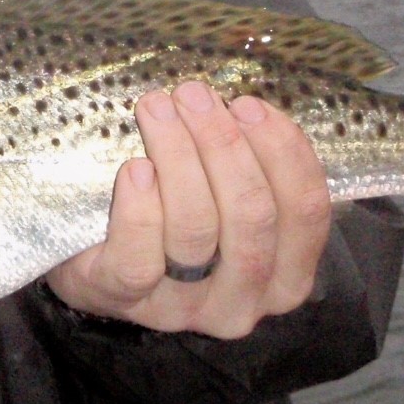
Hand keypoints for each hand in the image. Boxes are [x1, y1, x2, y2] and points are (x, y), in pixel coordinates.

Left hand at [45, 81, 332, 338]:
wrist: (97, 265)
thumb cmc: (175, 216)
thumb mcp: (227, 198)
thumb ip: (250, 167)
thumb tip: (243, 109)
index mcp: (285, 275)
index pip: (306, 212)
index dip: (282, 151)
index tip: (247, 104)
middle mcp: (242, 302)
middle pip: (252, 216)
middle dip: (223, 143)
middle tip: (193, 95)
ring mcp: (183, 309)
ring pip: (195, 229)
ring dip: (177, 156)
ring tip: (158, 109)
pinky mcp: (126, 301)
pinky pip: (139, 259)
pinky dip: (140, 208)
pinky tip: (135, 169)